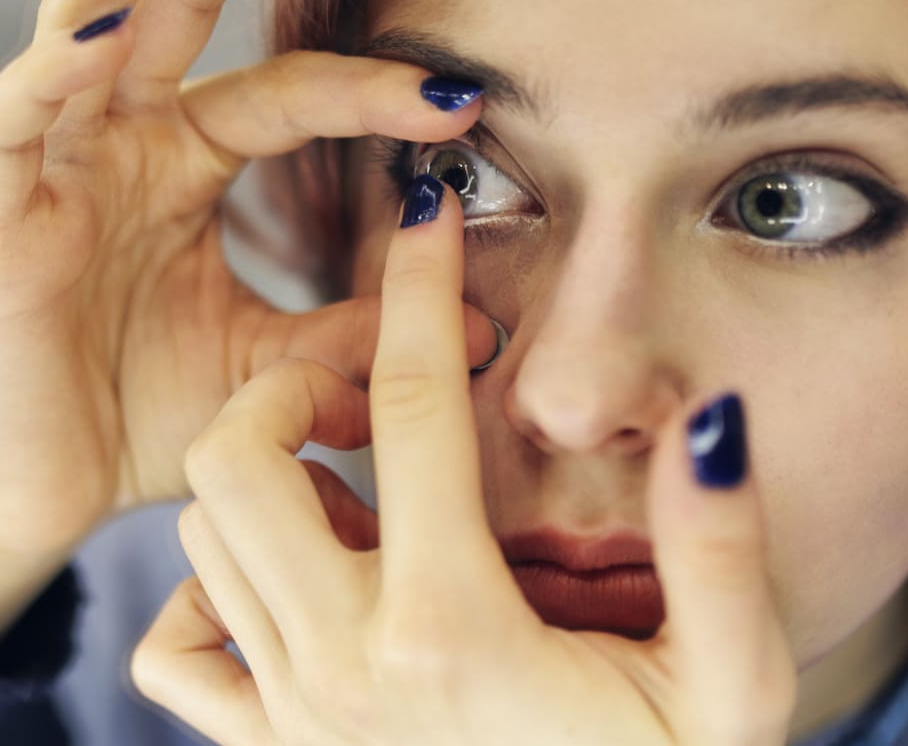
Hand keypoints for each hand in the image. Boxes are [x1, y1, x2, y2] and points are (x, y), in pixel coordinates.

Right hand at [0, 0, 497, 658]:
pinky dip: (49, 66)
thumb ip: (355, 333)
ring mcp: (56, 160)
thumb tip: (482, 320)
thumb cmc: (144, 421)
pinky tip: (104, 26)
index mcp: (185, 159)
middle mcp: (122, 135)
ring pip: (90, 13)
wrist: (44, 499)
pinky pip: (11, 116)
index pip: (289, 88)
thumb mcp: (272, 370)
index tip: (463, 95)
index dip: (372, 84)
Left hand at [131, 175, 797, 744]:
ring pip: (202, 538)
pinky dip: (205, 601)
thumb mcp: (730, 692)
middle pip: (237, 459)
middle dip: (292, 386)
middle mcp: (343, 667)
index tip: (432, 211)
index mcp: (451, 630)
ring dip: (265, 486)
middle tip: (371, 394)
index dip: (425, 289)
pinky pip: (177, 654)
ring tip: (360, 493)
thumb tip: (705, 420)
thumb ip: (720, 556)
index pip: (414, 405)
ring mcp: (290, 718)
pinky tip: (292, 588)